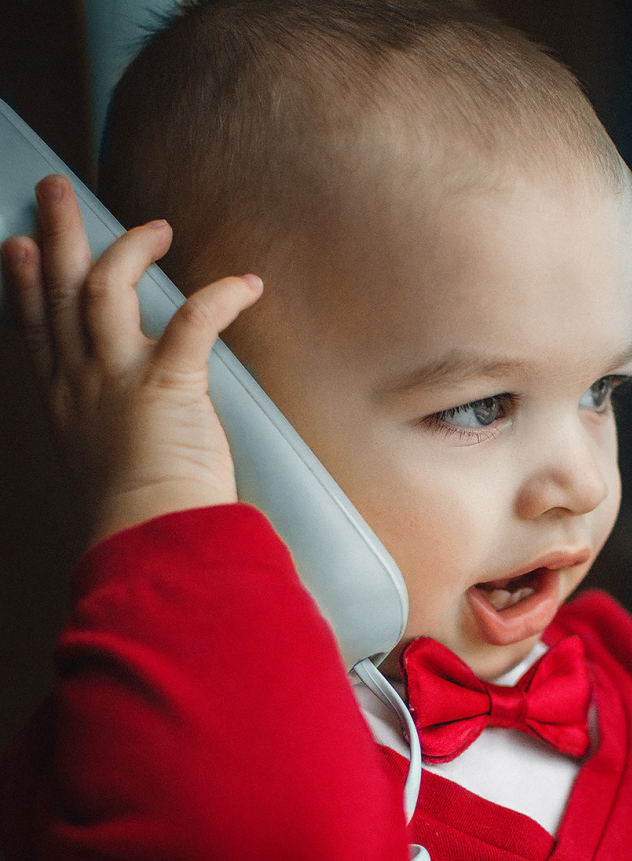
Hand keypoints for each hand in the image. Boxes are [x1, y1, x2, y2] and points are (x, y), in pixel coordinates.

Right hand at [0, 174, 262, 545]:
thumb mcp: (100, 471)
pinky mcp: (168, 382)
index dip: (25, 285)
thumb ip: (105, 441)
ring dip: (126, 247)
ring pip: (105, 288)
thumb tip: (127, 438)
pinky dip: (222, 297)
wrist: (149, 537)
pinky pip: (193, 320)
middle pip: (60, 292)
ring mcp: (118, 378)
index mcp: (64, 404)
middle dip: (57, 235)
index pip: (37, 330)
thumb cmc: (134, 517)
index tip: (19, 247)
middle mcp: (82, 382)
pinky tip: (247, 283)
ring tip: (155, 225)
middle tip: (55, 189)